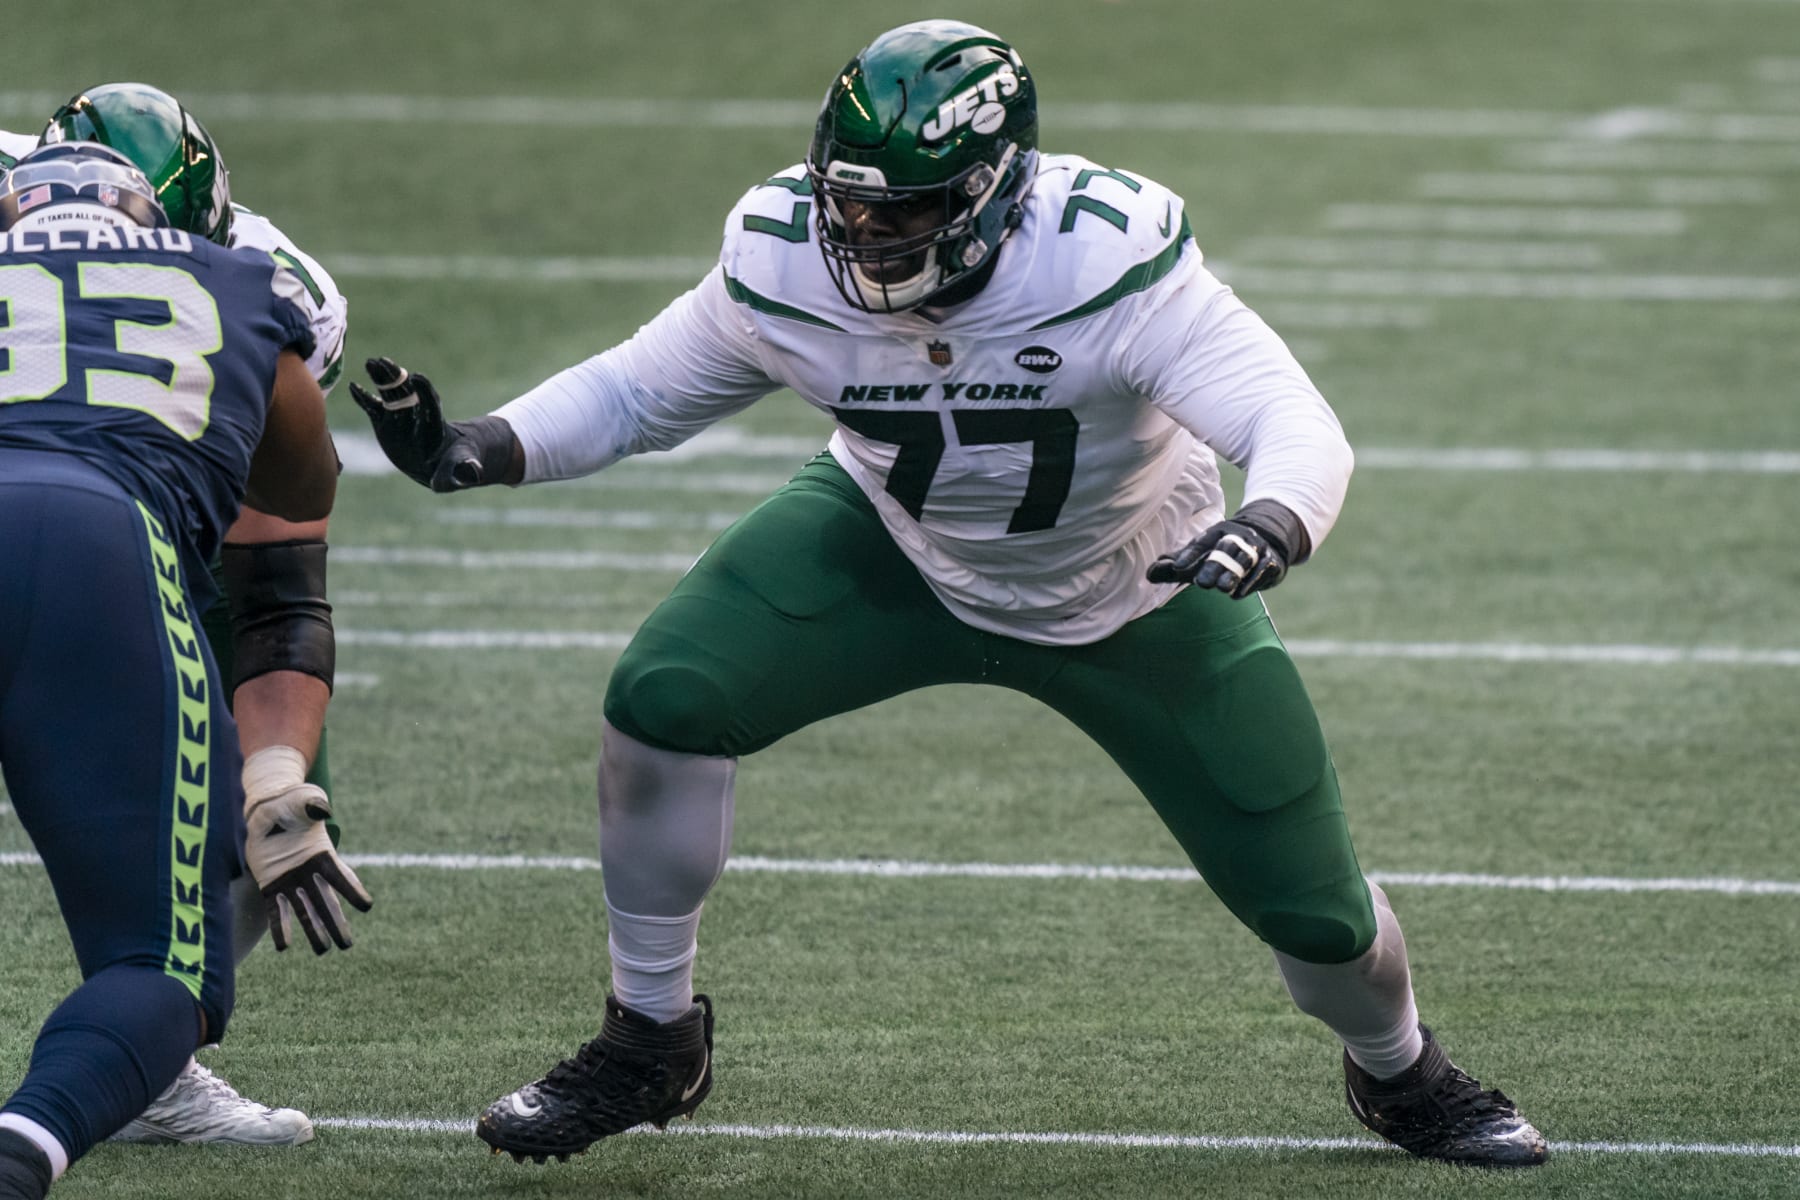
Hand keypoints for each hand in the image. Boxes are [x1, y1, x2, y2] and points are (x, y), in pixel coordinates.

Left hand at [242, 746, 371, 953]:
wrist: (263, 810)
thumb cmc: (289, 803)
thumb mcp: (302, 799)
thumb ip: (312, 804)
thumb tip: (323, 809)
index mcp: (322, 855)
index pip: (341, 877)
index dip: (353, 891)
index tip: (366, 906)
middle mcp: (309, 874)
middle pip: (327, 903)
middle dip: (337, 923)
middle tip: (347, 945)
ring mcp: (290, 882)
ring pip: (305, 912)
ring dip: (314, 931)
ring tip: (324, 951)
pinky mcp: (271, 887)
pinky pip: (277, 912)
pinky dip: (281, 929)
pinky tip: (285, 947)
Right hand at [348, 357, 514, 490]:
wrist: (439, 460)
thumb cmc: (454, 462)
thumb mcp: (462, 467)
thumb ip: (464, 469)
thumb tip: (474, 474)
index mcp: (436, 424)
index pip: (431, 403)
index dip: (425, 391)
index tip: (417, 378)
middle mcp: (416, 415)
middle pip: (407, 392)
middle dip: (396, 377)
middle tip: (384, 362)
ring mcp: (399, 416)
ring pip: (389, 393)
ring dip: (380, 378)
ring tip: (370, 362)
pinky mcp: (385, 422)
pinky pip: (373, 407)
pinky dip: (364, 398)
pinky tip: (354, 386)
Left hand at [1147, 500, 1308, 598]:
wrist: (1264, 541)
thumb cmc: (1221, 553)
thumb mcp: (1199, 556)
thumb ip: (1175, 566)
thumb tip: (1148, 573)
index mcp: (1217, 533)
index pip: (1201, 542)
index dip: (1189, 554)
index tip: (1176, 567)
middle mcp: (1237, 538)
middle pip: (1225, 550)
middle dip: (1214, 565)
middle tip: (1201, 583)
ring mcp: (1256, 549)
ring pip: (1245, 559)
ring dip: (1234, 574)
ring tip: (1222, 589)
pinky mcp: (1272, 562)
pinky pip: (1263, 569)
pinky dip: (1252, 581)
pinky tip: (1239, 593)